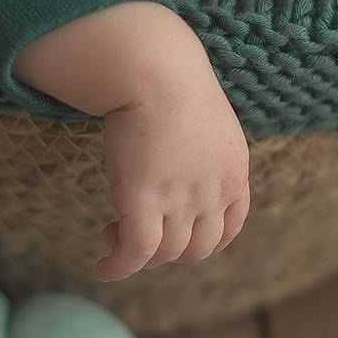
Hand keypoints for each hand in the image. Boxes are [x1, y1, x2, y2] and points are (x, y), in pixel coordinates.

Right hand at [95, 77, 250, 281]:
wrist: (154, 68)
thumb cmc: (170, 80)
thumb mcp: (205, 117)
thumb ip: (202, 147)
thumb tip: (179, 150)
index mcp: (234, 172)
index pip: (228, 229)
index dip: (202, 242)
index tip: (175, 236)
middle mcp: (214, 192)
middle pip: (196, 248)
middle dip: (168, 250)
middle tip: (137, 232)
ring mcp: (181, 200)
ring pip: (165, 253)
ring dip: (138, 254)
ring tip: (111, 234)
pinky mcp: (144, 202)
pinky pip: (135, 252)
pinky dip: (119, 268)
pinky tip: (104, 269)